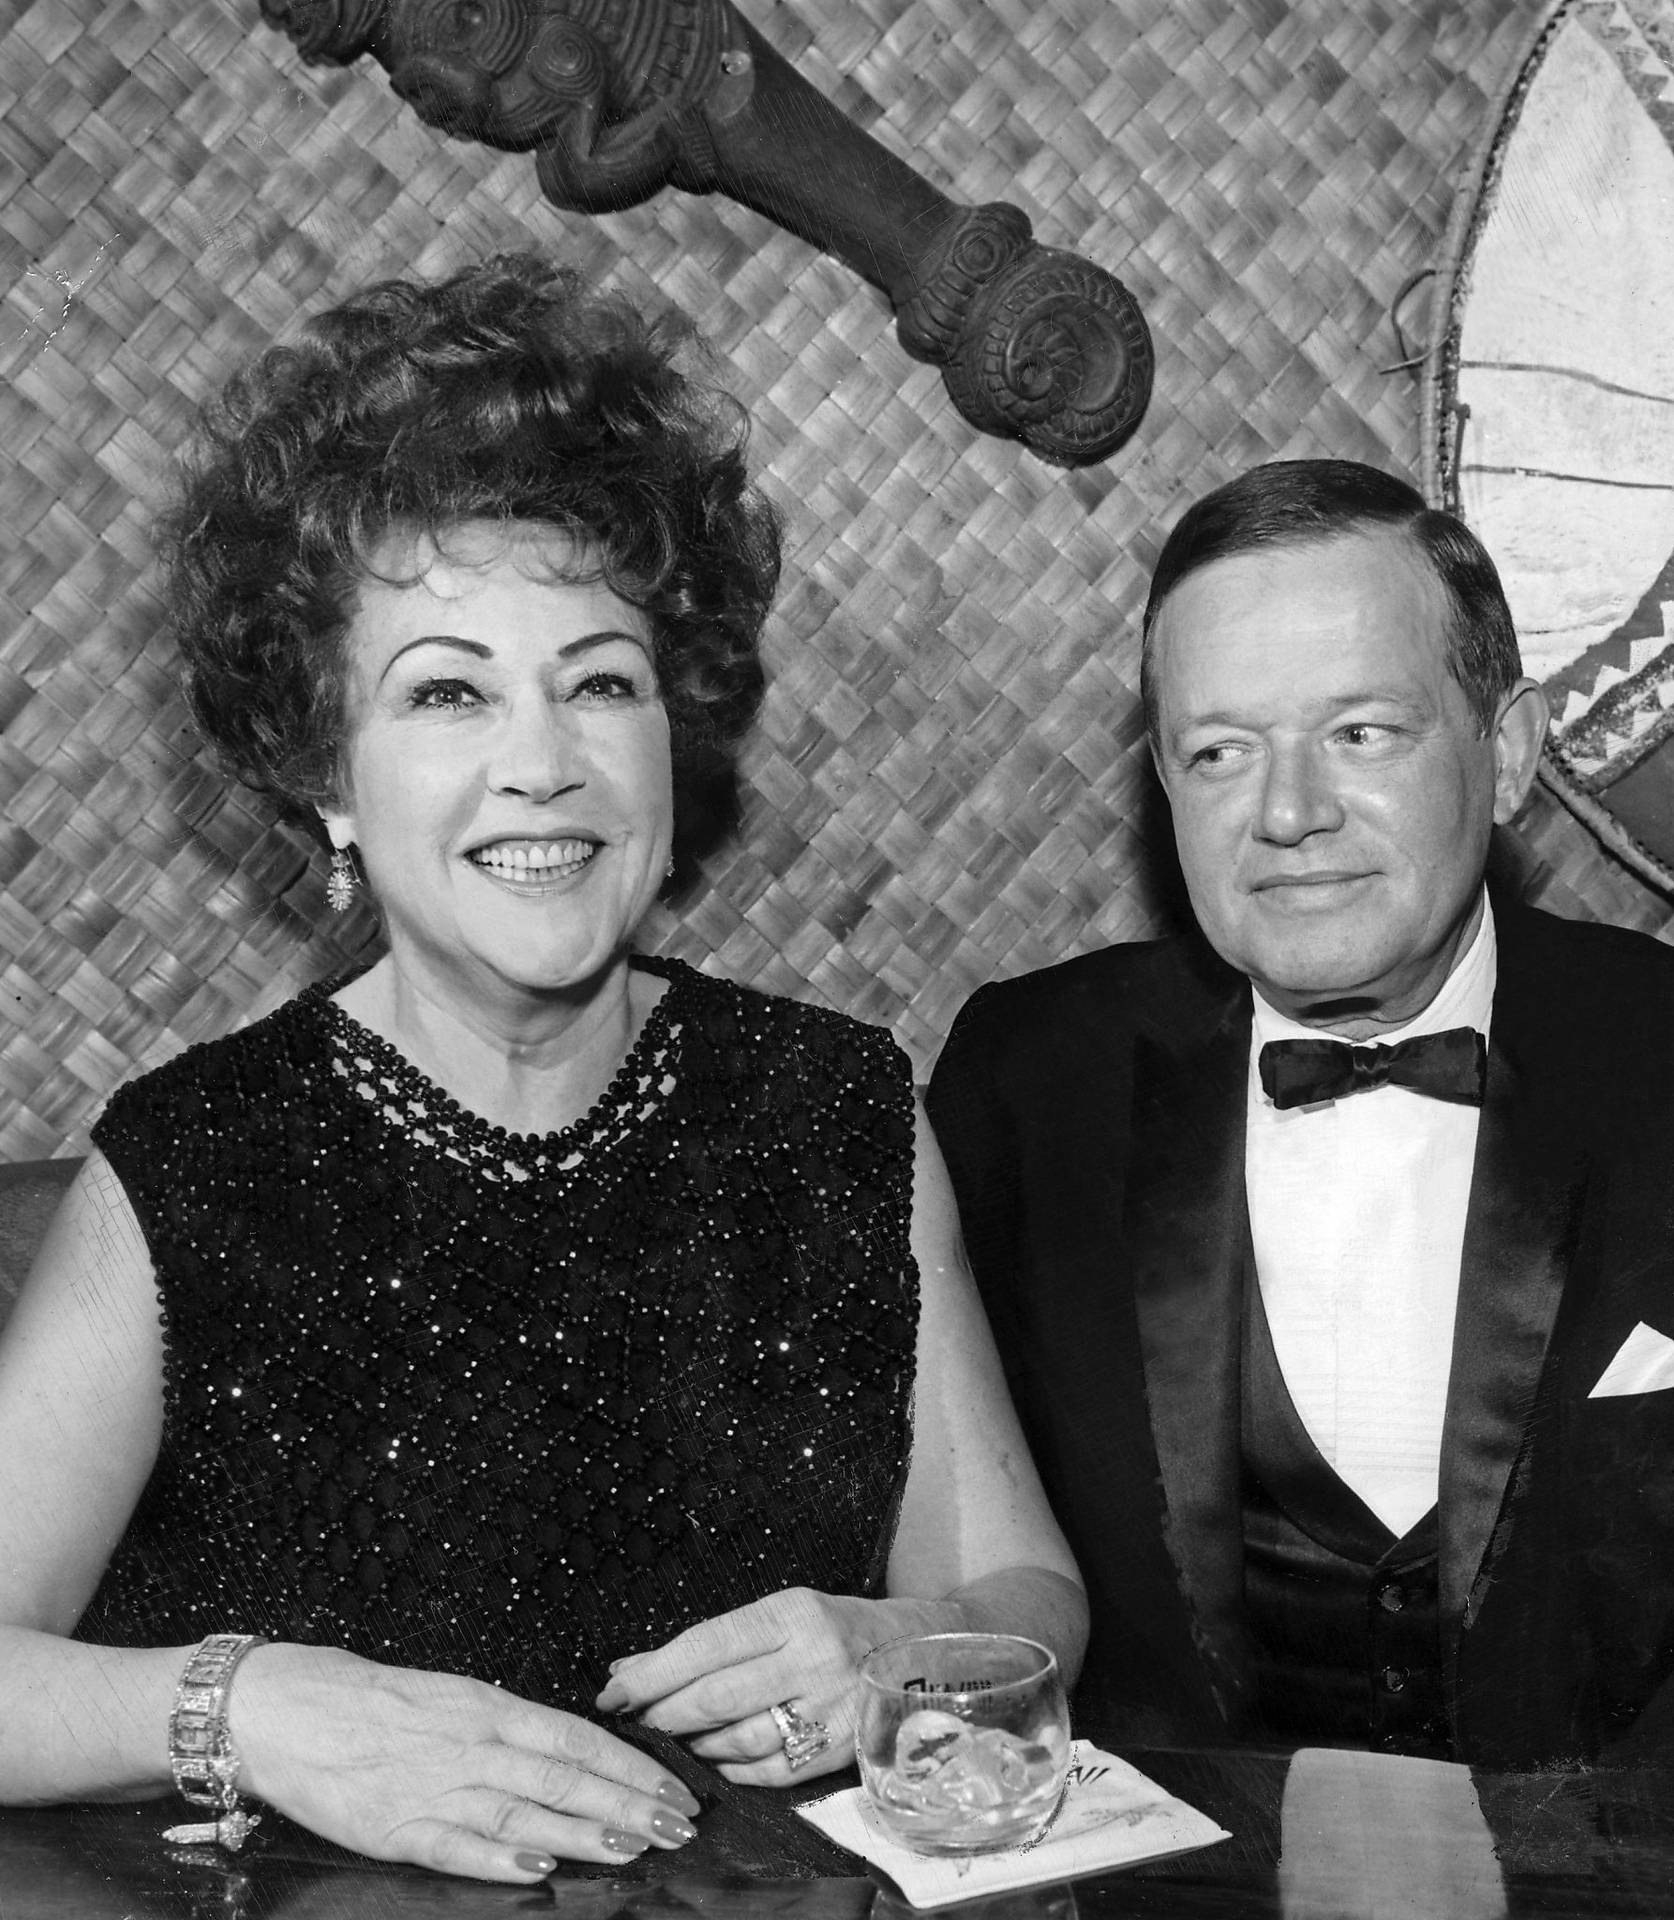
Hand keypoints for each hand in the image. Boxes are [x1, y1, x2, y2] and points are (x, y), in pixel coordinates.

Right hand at [228, 1643, 702, 1881]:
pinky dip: (497, 1858)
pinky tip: (536, 1870)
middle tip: (678, 1826)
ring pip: (523, 1810)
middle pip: (565, 1777)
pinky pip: (455, 1845)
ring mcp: (435, 1787)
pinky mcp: (395, 1828)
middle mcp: (472, 1745)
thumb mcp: (453, 1697)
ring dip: (581, 1834)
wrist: (289, 1707)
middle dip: (628, 1803)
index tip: (673, 1787)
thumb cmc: (373, 1701)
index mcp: (488, 1709)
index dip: (631, 1764)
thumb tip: (569, 1747)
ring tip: (632, 1849)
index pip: (578, 1739)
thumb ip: (507, 1726)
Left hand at [596, 1588, 949, 1784]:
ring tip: (674, 1739)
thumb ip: (709, 1643)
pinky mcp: (840, 1751)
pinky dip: (732, 1769)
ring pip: (737, 1740)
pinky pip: (769, 1772)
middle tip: (636, 1721)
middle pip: (714, 1697)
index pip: (704, 1646)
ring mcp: (829, 1709)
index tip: (613, 1691)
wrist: (915, 1652)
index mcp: (791, 1613)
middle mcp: (812, 1658)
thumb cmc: (833, 1628)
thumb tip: (630, 1667)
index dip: (650, 1674)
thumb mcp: (777, 1614)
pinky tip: (716, 1759)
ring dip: (694, 1746)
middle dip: (662, 1714)